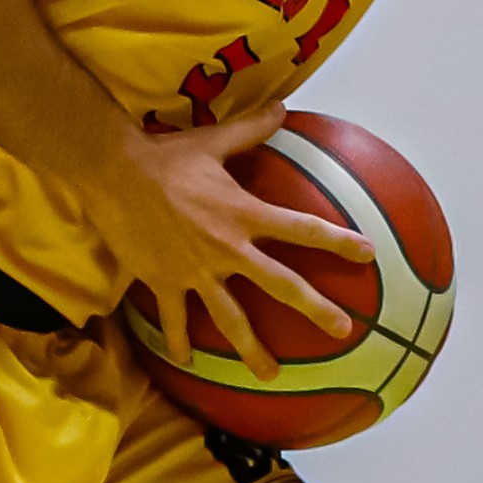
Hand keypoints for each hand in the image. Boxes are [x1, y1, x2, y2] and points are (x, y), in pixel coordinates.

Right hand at [99, 104, 371, 378]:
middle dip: (315, 308)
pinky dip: (179, 341)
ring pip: (230, 318)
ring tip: (270, 375)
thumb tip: (282, 107)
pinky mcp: (163, 283)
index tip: (368, 255)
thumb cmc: (166, 156)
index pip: (301, 229)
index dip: (337, 241)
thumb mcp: (213, 140)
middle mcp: (227, 249)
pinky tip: (187, 361)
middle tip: (343, 331)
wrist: (114, 174)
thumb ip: (252, 128)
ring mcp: (195, 271)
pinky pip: (175, 320)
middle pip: (281, 285)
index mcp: (244, 214)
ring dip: (251, 350)